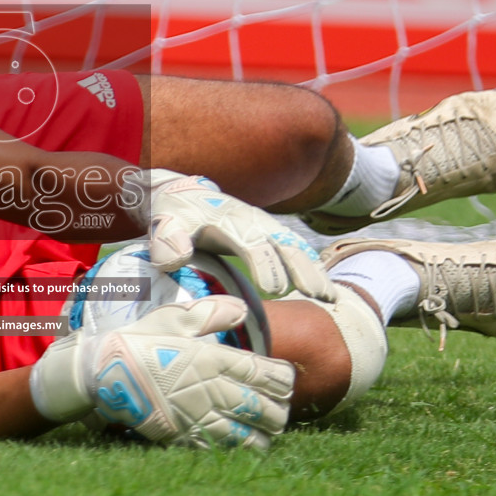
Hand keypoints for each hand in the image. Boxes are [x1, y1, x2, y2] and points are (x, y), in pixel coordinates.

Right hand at [29, 296, 296, 450]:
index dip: (283, 381)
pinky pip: (219, 449)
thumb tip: (243, 309)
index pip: (264, 374)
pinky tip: (245, 449)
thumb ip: (210, 313)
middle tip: (281, 412)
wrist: (101, 372)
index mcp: (212, 358)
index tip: (287, 382)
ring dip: (263, 435)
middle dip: (278, 412)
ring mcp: (196, 415)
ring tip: (269, 434)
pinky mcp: (181, 435)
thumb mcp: (173, 318)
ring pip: (245, 434)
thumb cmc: (138, 341)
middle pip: (261, 407)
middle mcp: (209, 389)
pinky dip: (238, 450)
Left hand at [142, 170, 333, 301]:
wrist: (186, 196)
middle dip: (300, 269)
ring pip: (297, 249)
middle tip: (315, 295)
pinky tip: (327, 292)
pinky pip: (298, 251)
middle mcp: (254, 222)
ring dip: (314, 272)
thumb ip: (167, 239)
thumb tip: (174, 260)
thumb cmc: (174, 215)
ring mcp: (268, 228)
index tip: (273, 289)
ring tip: (330, 298)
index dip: (264, 264)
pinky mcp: (273, 236)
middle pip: (283, 246)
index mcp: (228, 219)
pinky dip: (314, 269)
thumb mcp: (164, 222)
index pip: (251, 243)